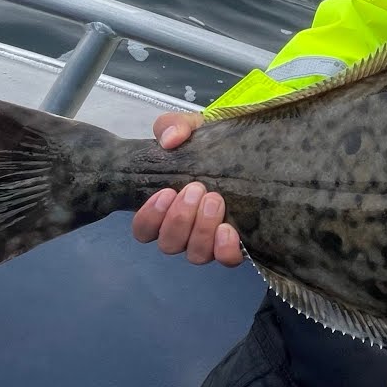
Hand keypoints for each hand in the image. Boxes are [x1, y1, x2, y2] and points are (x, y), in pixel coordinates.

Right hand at [132, 111, 244, 266]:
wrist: (243, 153)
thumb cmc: (206, 146)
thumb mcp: (188, 129)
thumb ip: (173, 126)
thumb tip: (170, 140)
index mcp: (165, 209)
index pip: (143, 230)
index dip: (150, 217)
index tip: (166, 192)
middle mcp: (183, 231)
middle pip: (169, 243)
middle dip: (181, 217)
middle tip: (197, 188)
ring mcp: (208, 241)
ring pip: (194, 254)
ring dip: (202, 229)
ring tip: (215, 200)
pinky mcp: (234, 244)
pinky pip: (225, 260)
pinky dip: (224, 249)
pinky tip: (229, 229)